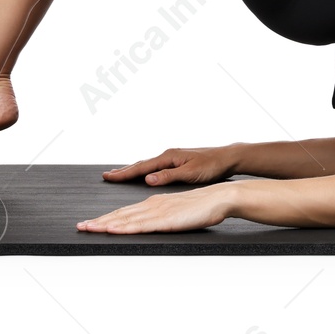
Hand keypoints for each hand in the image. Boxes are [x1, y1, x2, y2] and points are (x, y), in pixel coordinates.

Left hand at [77, 183, 235, 233]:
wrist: (218, 198)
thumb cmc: (200, 207)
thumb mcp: (175, 212)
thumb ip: (161, 216)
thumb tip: (148, 223)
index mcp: (152, 203)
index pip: (124, 212)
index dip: (105, 218)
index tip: (90, 223)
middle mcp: (151, 205)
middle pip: (119, 214)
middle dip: (98, 221)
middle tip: (80, 226)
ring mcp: (157, 212)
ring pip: (125, 219)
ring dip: (105, 224)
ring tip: (88, 228)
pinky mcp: (165, 220)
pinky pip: (141, 225)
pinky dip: (124, 227)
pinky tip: (113, 230)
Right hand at [101, 144, 240, 185]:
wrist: (228, 158)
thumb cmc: (212, 166)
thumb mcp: (191, 173)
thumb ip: (169, 176)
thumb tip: (148, 179)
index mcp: (169, 157)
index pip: (142, 167)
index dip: (124, 173)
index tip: (109, 177)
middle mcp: (168, 155)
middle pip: (141, 164)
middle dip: (123, 171)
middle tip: (106, 176)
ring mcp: (172, 158)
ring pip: (147, 165)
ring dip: (132, 170)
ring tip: (119, 174)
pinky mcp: (177, 162)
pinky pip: (155, 167)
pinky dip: (143, 170)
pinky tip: (142, 174)